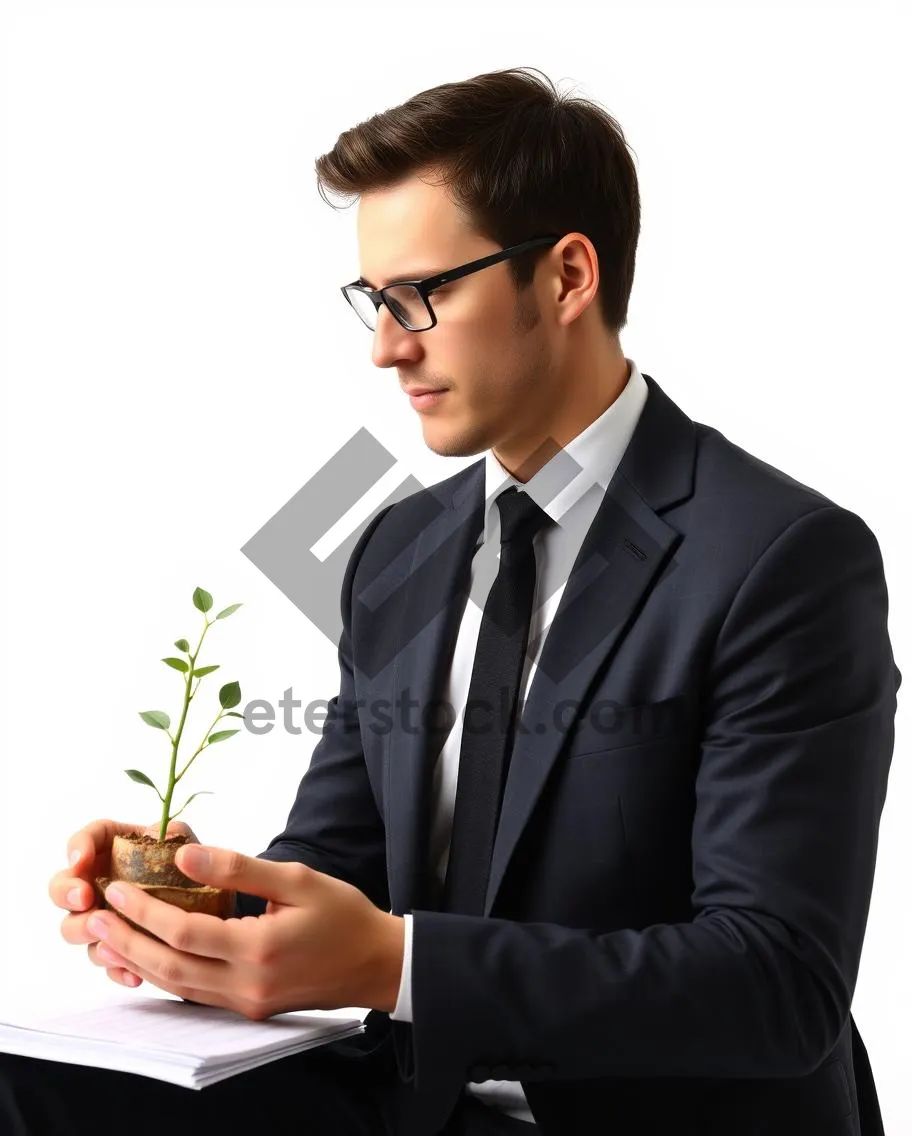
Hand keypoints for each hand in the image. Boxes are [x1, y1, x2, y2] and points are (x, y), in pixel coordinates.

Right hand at [49, 818, 198, 988]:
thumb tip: (154, 834)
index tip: (81, 860)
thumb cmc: (194, 867)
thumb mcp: (190, 845)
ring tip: (103, 934)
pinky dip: (116, 968)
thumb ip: (175, 833)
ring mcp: (102, 916)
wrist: (211, 906)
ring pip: (74, 927)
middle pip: (62, 887)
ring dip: (84, 931)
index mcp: (113, 848)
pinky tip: (132, 974)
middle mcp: (98, 882)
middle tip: (85, 898)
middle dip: (66, 893)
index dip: (77, 847)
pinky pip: (106, 961)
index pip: (85, 840)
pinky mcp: (115, 946)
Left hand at [70, 845, 405, 1018]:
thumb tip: (183, 857)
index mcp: (259, 949)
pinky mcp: (249, 1009)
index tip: (117, 890)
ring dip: (138, 961)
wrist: (376, 963)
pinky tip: (147, 958)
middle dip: (126, 941)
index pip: (184, 932)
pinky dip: (165, 976)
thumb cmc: (342, 914)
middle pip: (169, 967)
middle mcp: (247, 985)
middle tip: (92, 917)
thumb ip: (238, 868)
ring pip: (177, 987)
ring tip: (106, 937)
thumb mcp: (296, 879)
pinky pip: (195, 994)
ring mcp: (247, 1003)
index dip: (145, 911)